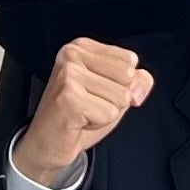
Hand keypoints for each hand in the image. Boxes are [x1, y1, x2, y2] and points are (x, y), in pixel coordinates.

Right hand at [14, 38, 149, 187]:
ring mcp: (69, 74)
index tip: (96, 92)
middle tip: (89, 104)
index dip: (121, 84)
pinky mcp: (69, 97)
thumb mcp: (113, 93)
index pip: (130, 60)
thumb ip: (136, 81)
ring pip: (121, 96)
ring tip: (84, 113)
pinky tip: (79, 121)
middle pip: (128, 76)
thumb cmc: (78, 116)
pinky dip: (98, 123)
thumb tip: (141, 85)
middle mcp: (72, 55)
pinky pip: (109, 113)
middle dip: (115, 98)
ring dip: (106, 112)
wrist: (47, 143)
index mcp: (82, 47)